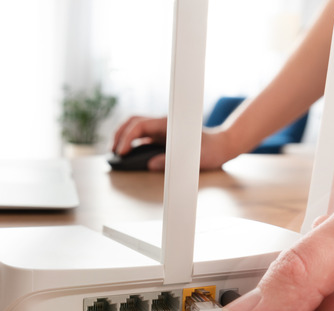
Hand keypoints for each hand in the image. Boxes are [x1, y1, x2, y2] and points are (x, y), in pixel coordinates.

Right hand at [110, 116, 238, 170]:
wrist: (220, 146)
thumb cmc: (209, 150)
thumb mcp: (193, 159)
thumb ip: (171, 161)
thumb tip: (150, 165)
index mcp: (168, 124)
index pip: (140, 125)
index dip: (127, 138)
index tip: (121, 152)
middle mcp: (162, 124)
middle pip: (133, 122)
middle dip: (120, 134)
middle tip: (113, 152)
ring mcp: (160, 130)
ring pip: (135, 127)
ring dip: (123, 136)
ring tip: (116, 153)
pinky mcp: (161, 137)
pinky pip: (141, 136)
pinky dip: (130, 142)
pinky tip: (126, 154)